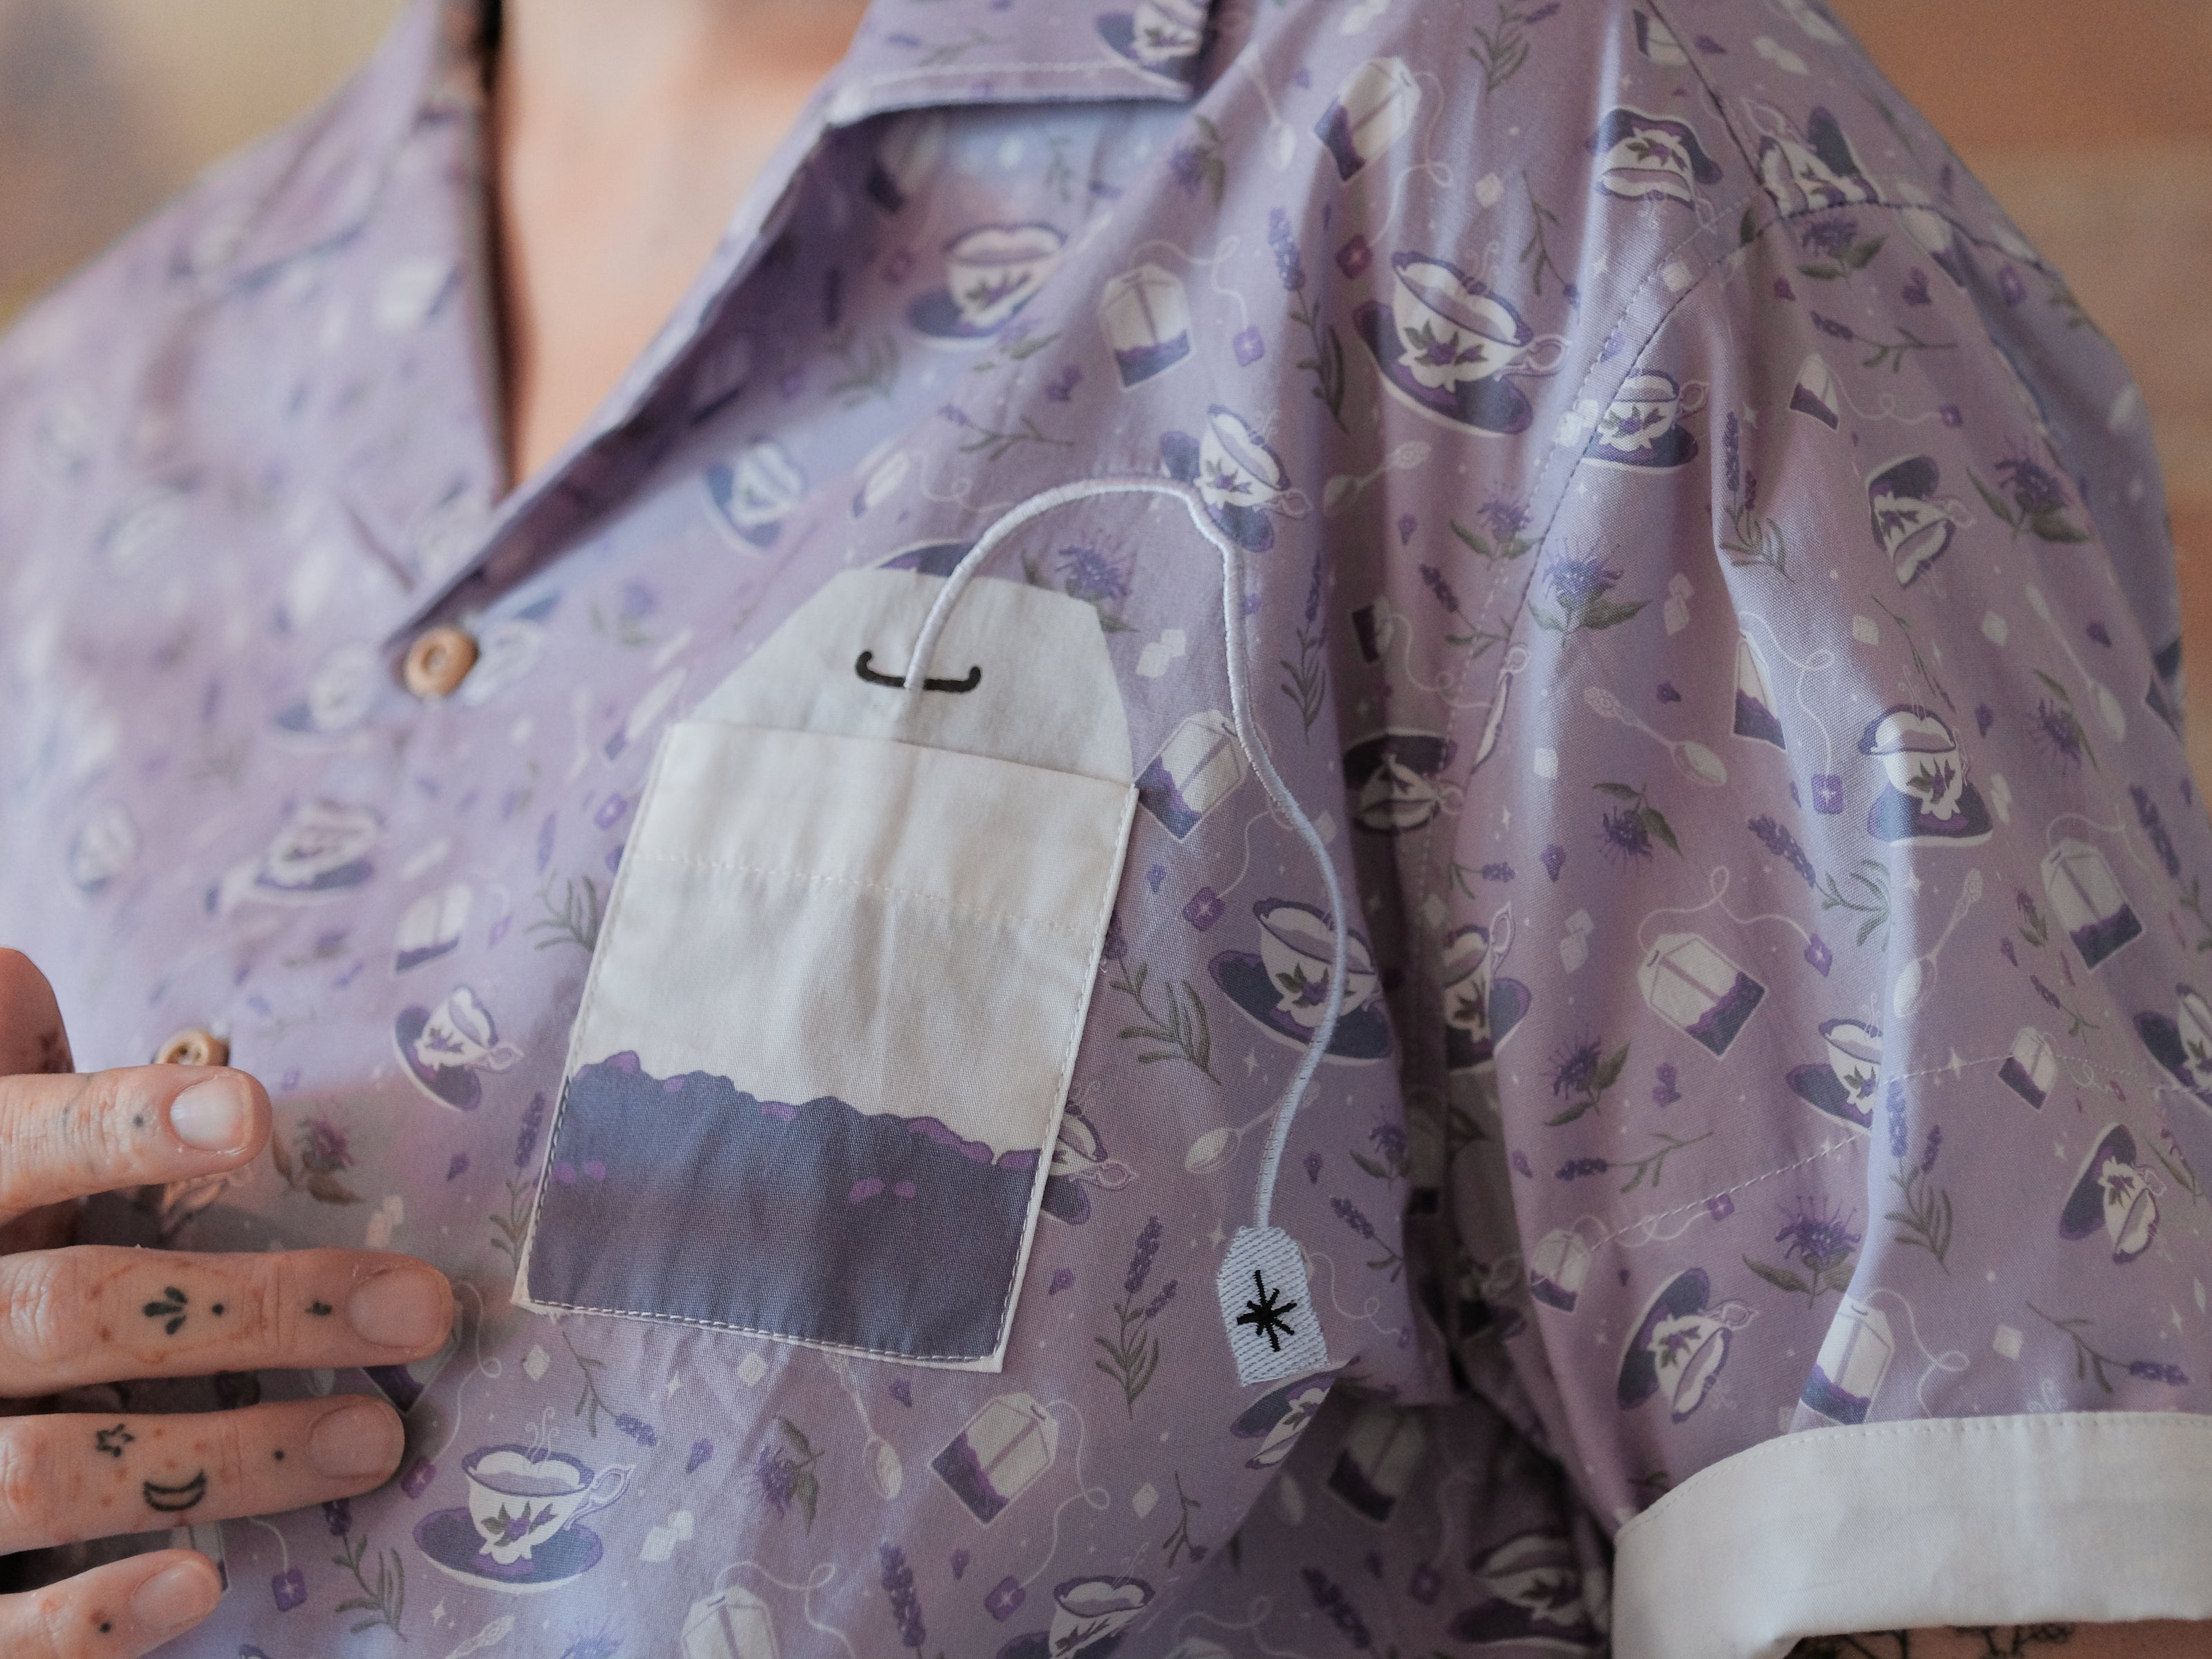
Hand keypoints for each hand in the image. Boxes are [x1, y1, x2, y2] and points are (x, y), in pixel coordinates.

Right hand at [0, 949, 453, 1654]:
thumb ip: (1, 1083)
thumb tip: (18, 978)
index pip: (16, 1147)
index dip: (123, 1127)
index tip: (254, 1111)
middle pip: (75, 1314)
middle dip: (261, 1311)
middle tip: (420, 1309)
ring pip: (47, 1471)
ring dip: (228, 1458)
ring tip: (376, 1441)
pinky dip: (89, 1615)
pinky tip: (202, 1582)